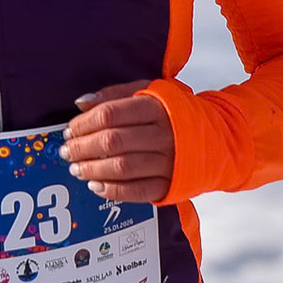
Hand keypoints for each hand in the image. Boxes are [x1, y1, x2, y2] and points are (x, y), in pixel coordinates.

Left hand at [60, 81, 174, 203]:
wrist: (215, 138)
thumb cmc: (173, 113)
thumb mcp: (148, 92)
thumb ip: (114, 95)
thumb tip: (80, 103)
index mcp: (156, 107)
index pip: (111, 114)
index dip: (84, 123)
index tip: (69, 130)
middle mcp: (164, 134)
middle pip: (113, 141)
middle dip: (83, 147)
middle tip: (67, 152)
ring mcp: (169, 162)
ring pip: (122, 167)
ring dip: (93, 170)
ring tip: (77, 169)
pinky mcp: (171, 184)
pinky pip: (137, 190)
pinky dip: (113, 191)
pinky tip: (96, 186)